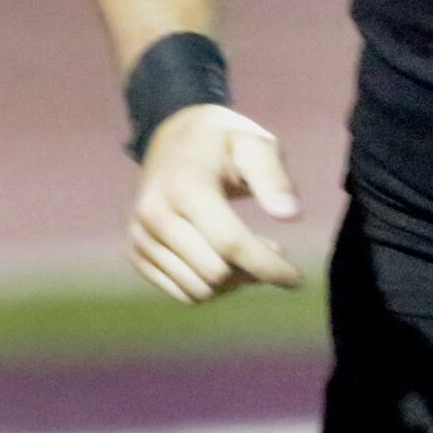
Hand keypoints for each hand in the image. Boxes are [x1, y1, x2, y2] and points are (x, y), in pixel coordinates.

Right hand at [129, 104, 302, 301]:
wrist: (174, 139)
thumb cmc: (224, 141)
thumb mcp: (255, 144)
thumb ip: (274, 178)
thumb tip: (291, 215)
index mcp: (184, 186)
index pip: (230, 243)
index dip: (268, 266)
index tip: (297, 278)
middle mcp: (154, 215)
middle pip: (214, 272)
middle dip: (254, 272)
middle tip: (276, 249)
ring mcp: (140, 237)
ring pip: (197, 290)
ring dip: (234, 283)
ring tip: (254, 252)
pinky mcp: (136, 253)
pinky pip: (181, 293)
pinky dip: (211, 287)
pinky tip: (229, 261)